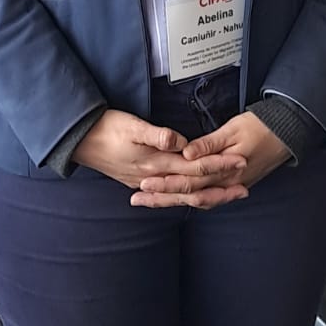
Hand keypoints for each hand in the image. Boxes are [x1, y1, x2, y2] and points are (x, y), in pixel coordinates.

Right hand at [72, 109, 245, 204]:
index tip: (240, 162)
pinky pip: (170, 195)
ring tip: (227, 196)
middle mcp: (154, 177)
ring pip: (183, 195)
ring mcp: (146, 182)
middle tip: (245, 187)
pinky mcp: (140, 181)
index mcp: (156, 163)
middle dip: (220, 186)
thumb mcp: (132, 126)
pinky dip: (186, 198)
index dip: (219, 165)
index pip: (195, 167)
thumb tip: (182, 143)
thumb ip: (157, 136)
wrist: (80, 141)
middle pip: (194, 187)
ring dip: (207, 195)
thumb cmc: (107, 129)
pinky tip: (192, 198)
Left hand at [132, 112, 289, 208]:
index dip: (165, 184)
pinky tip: (181, 200)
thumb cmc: (259, 126)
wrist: (287, 133)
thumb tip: (185, 154)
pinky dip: (192, 199)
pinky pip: (210, 196)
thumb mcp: (233, 129)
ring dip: (173, 200)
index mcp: (223, 170)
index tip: (144, 184)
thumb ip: (208, 143)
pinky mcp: (234, 182)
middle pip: (188, 194)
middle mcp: (225, 182)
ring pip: (198, 198)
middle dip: (162, 197)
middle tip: (137, 198)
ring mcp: (230, 184)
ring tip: (151, 201)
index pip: (188, 181)